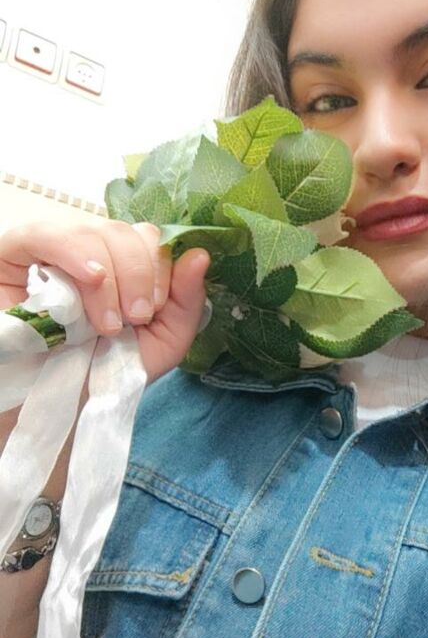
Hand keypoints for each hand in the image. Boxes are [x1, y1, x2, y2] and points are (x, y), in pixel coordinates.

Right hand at [0, 219, 210, 384]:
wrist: (55, 407)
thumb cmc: (105, 374)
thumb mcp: (162, 343)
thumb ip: (187, 301)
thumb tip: (200, 255)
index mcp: (125, 264)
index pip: (150, 237)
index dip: (160, 266)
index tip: (151, 311)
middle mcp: (90, 250)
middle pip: (125, 230)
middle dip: (139, 275)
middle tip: (133, 319)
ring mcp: (51, 249)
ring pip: (92, 231)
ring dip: (111, 279)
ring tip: (107, 324)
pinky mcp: (14, 254)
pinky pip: (44, 234)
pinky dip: (74, 253)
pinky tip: (91, 279)